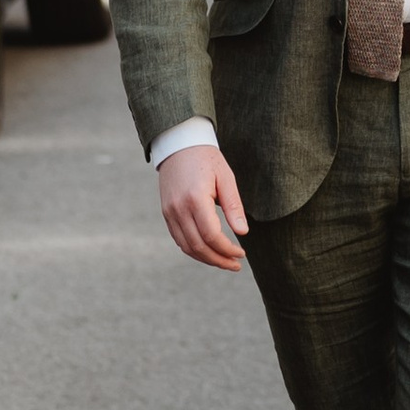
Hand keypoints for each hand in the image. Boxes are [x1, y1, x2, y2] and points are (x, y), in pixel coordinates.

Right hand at [160, 140, 250, 267]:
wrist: (179, 144)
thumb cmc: (207, 159)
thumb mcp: (226, 177)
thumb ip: (233, 206)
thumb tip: (243, 232)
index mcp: (195, 199)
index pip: (212, 236)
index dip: (227, 250)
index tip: (241, 254)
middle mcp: (179, 209)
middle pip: (198, 246)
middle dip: (218, 260)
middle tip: (235, 265)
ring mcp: (169, 212)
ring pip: (187, 247)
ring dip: (206, 259)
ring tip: (224, 262)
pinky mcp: (166, 213)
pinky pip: (179, 239)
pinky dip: (194, 250)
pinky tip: (209, 251)